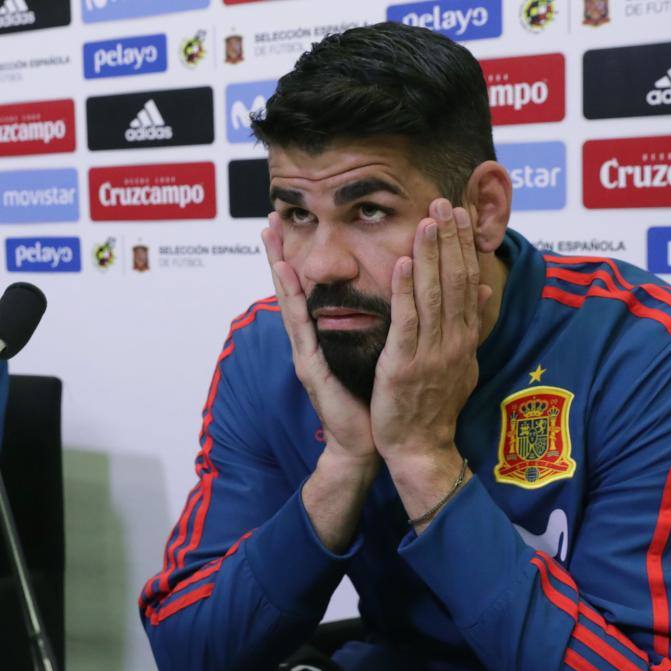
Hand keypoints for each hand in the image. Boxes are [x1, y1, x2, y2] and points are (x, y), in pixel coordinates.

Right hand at [262, 214, 377, 466]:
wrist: (366, 443)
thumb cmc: (372, 401)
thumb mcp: (374, 356)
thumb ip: (375, 329)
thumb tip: (394, 299)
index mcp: (327, 338)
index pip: (313, 292)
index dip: (302, 261)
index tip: (296, 228)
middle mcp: (312, 342)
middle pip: (294, 291)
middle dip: (280, 255)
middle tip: (270, 219)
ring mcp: (307, 355)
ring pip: (291, 303)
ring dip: (279, 268)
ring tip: (269, 236)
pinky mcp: (311, 369)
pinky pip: (302, 329)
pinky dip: (293, 301)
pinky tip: (286, 276)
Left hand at [370, 199, 490, 469]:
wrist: (422, 446)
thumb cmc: (435, 405)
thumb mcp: (462, 364)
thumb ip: (468, 326)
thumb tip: (482, 290)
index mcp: (465, 339)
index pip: (468, 282)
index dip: (464, 246)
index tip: (460, 215)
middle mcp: (453, 341)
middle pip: (456, 280)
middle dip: (450, 240)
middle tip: (445, 202)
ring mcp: (431, 353)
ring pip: (435, 295)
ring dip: (431, 255)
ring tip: (428, 220)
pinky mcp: (405, 365)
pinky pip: (408, 322)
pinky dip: (407, 291)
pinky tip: (405, 262)